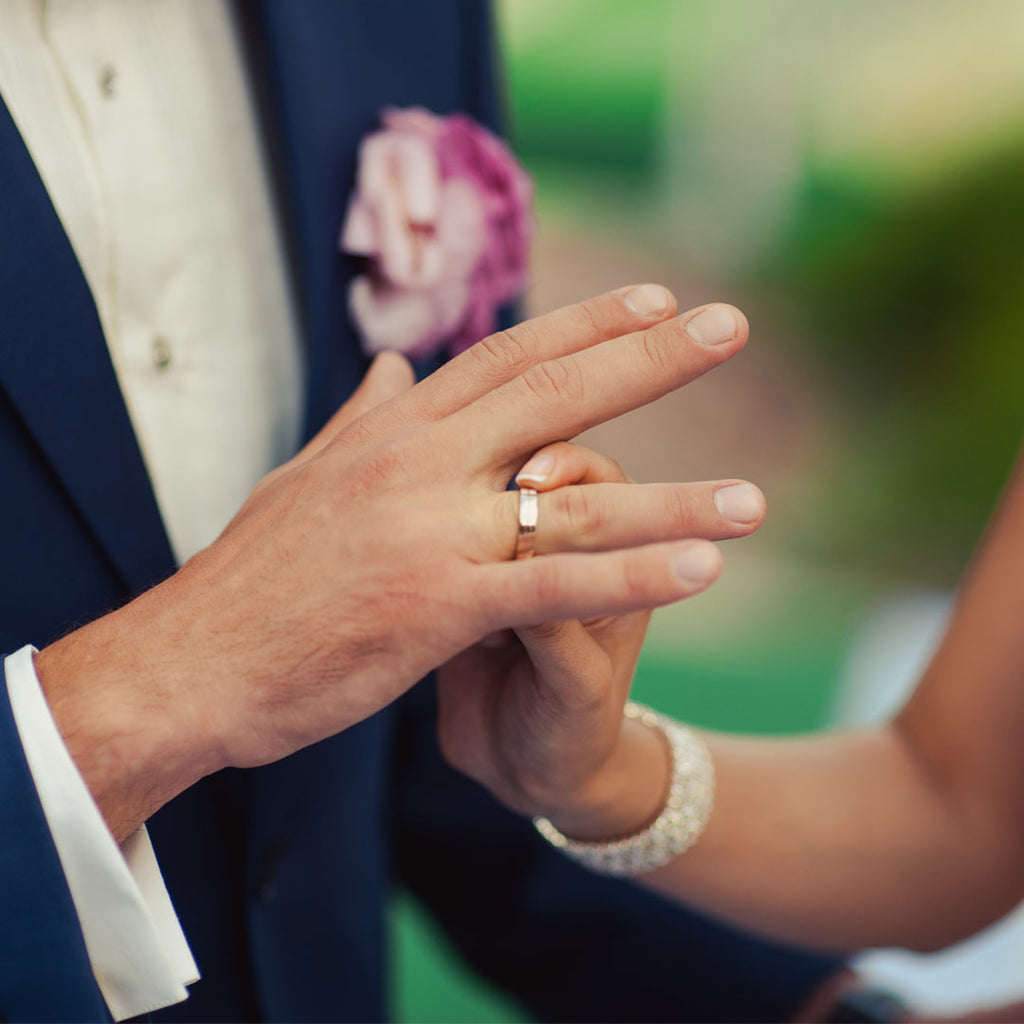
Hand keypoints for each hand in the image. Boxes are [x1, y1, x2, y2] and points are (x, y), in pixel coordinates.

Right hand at [36, 285, 750, 838]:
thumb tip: (393, 366)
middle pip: (553, 393)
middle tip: (730, 326)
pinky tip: (703, 574)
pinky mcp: (434, 607)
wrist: (192, 661)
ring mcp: (430, 532)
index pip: (504, 355)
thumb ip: (361, 420)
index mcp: (394, 432)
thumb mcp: (306, 479)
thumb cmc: (252, 577)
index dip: (584, 323)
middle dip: (649, 358)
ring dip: (673, 496)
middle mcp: (418, 463)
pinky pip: (552, 587)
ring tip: (755, 499)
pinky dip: (633, 578)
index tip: (653, 299)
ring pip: (572, 498)